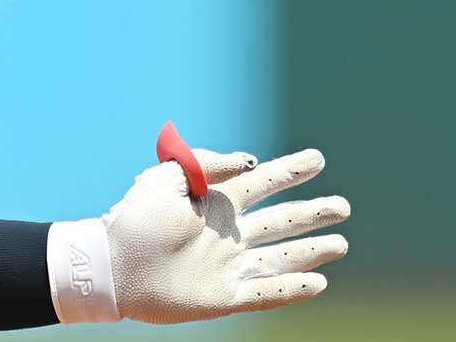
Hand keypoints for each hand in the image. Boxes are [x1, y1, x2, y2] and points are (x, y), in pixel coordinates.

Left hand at [49, 146, 350, 324]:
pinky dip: (293, 288)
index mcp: (216, 203)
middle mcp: (228, 233)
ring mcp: (228, 265)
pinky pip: (266, 292)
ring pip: (281, 257)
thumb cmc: (133, 219)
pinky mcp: (224, 296)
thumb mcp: (165, 179)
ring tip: (342, 243)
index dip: (290, 171)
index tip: (317, 159)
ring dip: (312, 251)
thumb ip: (206, 164)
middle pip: (281, 221)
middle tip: (343, 206)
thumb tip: (250, 162)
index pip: (262, 183)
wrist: (112, 265)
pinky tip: (319, 282)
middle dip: (312, 213)